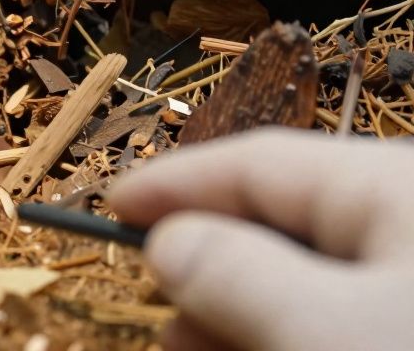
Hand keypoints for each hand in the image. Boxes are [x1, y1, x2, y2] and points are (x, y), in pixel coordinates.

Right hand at [109, 128, 413, 350]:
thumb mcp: (328, 332)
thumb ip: (239, 277)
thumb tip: (167, 241)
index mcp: (395, 186)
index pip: (257, 163)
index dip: (175, 182)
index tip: (112, 205)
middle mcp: (412, 218)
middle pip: (284, 218)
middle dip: (207, 255)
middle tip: (148, 291)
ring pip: (314, 273)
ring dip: (241, 304)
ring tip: (188, 343)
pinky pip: (347, 309)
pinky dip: (291, 329)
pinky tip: (251, 348)